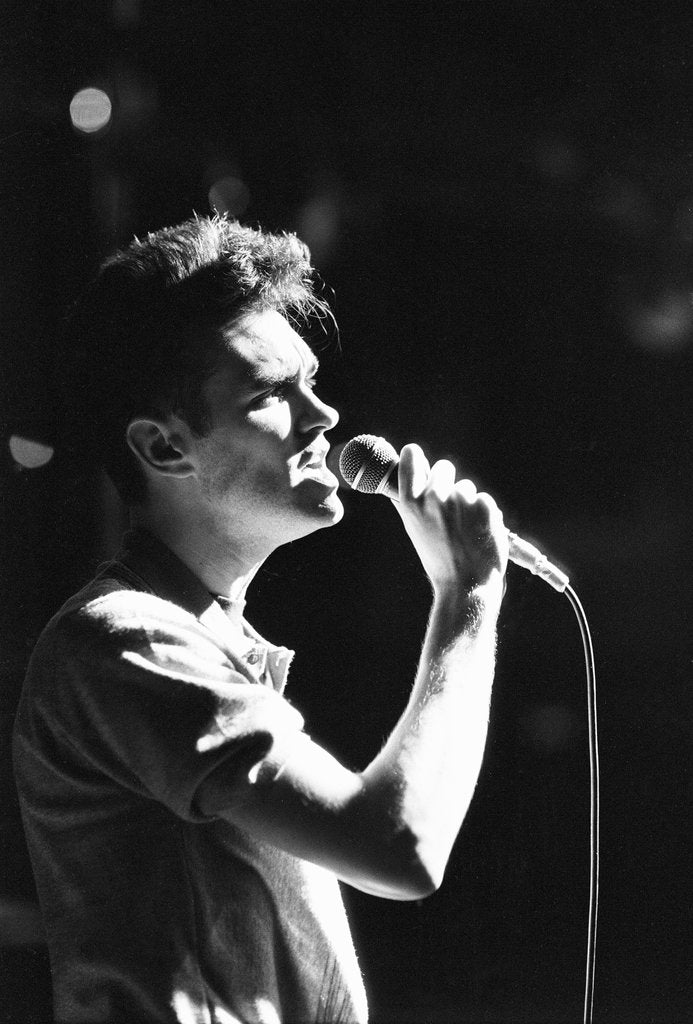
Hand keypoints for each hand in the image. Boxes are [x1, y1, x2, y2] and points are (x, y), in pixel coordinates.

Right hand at [393, 443, 507, 594]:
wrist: (466, 584)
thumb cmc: (439, 559)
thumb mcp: (414, 529)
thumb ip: (408, 501)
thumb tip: (403, 473)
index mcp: (411, 501)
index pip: (412, 455)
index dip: (415, 457)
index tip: (417, 460)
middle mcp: (434, 495)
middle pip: (444, 467)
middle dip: (448, 483)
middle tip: (449, 511)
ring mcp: (462, 499)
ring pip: (466, 486)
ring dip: (468, 503)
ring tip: (464, 530)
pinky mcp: (486, 505)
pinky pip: (484, 499)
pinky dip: (485, 513)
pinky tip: (479, 533)